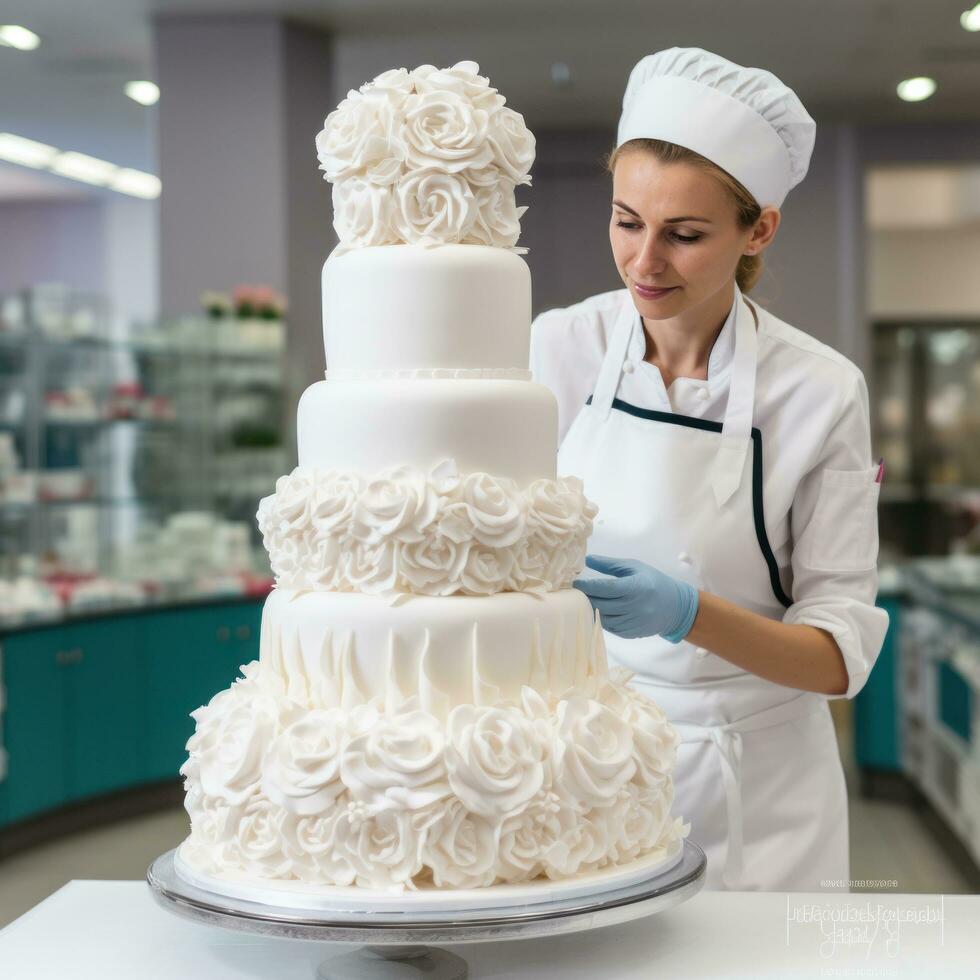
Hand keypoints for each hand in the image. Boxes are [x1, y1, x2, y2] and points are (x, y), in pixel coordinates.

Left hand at [572, 554, 699, 641]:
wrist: (675, 607)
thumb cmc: (653, 581)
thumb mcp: (634, 567)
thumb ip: (610, 564)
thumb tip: (588, 560)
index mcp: (635, 587)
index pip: (604, 588)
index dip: (587, 586)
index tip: (575, 583)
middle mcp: (634, 607)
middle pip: (600, 604)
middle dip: (585, 598)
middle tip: (576, 592)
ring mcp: (633, 622)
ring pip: (603, 618)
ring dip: (592, 610)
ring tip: (585, 601)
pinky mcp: (631, 633)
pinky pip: (610, 628)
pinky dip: (602, 619)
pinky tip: (599, 611)